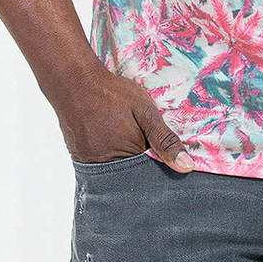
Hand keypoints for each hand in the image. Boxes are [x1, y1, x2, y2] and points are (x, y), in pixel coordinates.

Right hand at [45, 64, 193, 171]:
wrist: (75, 83)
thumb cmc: (113, 95)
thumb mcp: (146, 112)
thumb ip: (165, 140)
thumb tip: (187, 167)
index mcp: (128, 158)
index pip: (151, 175)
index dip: (161, 168)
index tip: (169, 162)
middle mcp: (108, 169)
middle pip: (133, 178)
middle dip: (143, 168)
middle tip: (146, 147)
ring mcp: (91, 165)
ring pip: (117, 173)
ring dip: (126, 163)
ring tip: (127, 139)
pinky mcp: (80, 160)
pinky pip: (101, 167)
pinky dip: (110, 158)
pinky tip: (113, 141)